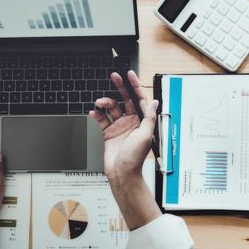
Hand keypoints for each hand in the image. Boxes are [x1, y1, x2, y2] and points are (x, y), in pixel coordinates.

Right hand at [89, 71, 157, 186]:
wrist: (121, 173)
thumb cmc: (135, 158)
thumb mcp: (146, 135)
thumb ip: (148, 117)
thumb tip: (154, 102)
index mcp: (142, 121)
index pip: (139, 99)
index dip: (135, 86)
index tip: (129, 75)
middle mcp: (131, 122)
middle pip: (125, 99)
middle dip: (120, 87)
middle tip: (114, 76)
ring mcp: (120, 126)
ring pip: (112, 108)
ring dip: (105, 103)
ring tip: (99, 103)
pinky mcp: (109, 132)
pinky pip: (102, 119)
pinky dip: (97, 114)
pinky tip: (93, 112)